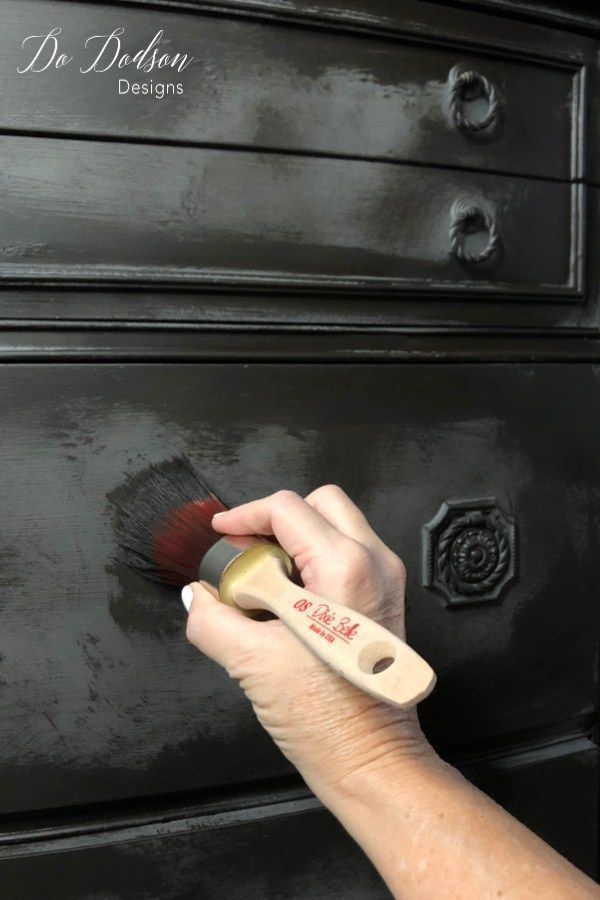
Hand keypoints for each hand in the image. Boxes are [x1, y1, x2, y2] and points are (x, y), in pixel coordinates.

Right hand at [184, 486, 435, 807]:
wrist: (372, 761)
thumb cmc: (327, 718)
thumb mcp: (252, 663)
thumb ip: (213, 619)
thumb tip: (196, 596)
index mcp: (345, 567)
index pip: (287, 509)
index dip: (244, 516)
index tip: (220, 534)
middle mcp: (374, 563)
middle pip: (320, 503)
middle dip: (276, 520)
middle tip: (243, 554)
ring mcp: (385, 580)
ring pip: (335, 526)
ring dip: (294, 541)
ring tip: (262, 581)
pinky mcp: (384, 600)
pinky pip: (346, 555)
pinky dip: (312, 561)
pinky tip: (286, 600)